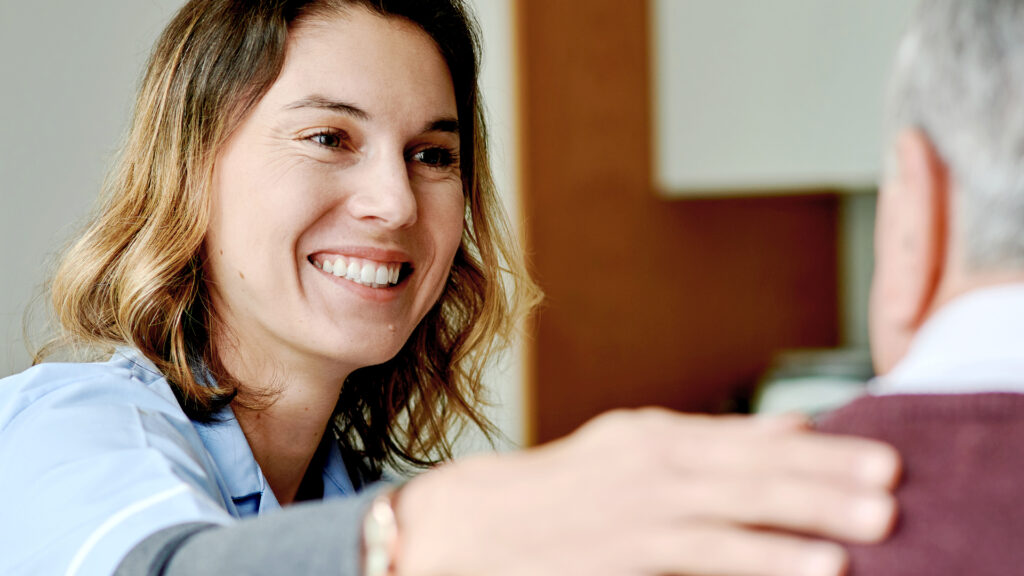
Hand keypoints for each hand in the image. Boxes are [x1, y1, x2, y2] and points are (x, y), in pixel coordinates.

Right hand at [395, 408, 899, 575]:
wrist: (476, 523)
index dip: (823, 448)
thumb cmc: (562, 490)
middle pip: (759, 466)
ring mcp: (643, 505)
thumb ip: (713, 439)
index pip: (755, 438)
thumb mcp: (634, 447)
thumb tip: (793, 428)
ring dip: (813, 514)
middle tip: (895, 482)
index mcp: (658, 433)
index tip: (883, 452)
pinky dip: (768, 556)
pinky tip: (815, 565)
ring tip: (876, 524)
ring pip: (743, 505)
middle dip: (831, 477)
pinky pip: (712, 554)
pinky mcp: (630, 551)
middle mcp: (656, 460)